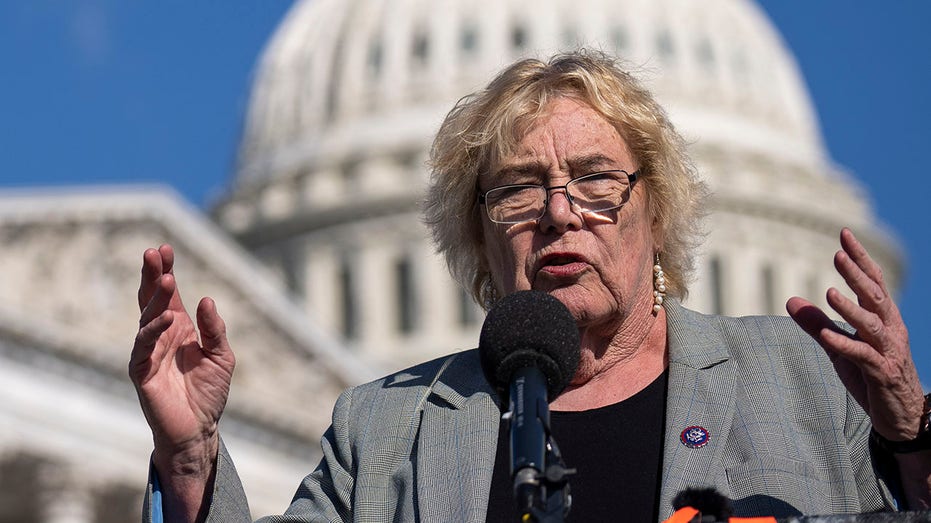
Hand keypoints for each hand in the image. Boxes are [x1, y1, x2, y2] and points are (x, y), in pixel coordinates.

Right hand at [128, 245, 234, 496]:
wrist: (198, 429)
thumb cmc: (209, 393)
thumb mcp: (222, 356)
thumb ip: (215, 329)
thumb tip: (206, 299)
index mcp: (179, 329)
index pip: (168, 295)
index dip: (165, 272)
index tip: (165, 248)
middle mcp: (161, 336)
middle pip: (152, 299)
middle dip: (152, 275)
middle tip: (154, 252)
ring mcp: (148, 352)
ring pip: (146, 317)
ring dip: (155, 296)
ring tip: (168, 276)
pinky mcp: (142, 371)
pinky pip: (143, 346)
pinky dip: (152, 330)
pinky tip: (165, 316)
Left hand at [786, 228, 922, 441]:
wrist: (902, 416)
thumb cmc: (871, 376)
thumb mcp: (838, 346)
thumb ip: (816, 323)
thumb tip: (790, 299)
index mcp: (882, 318)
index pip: (873, 281)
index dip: (859, 258)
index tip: (844, 234)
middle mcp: (890, 329)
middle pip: (875, 296)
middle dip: (857, 275)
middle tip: (838, 255)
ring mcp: (888, 351)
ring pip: (871, 324)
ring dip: (850, 308)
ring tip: (829, 293)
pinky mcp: (882, 373)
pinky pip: (863, 356)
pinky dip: (844, 344)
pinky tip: (827, 336)